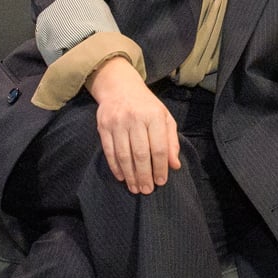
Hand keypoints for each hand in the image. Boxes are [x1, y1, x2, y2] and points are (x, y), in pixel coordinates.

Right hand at [88, 56, 180, 194]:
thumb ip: (171, 141)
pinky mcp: (103, 126)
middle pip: (141, 154)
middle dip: (145, 175)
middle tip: (147, 190)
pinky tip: (122, 177)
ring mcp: (117, 122)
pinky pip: (109, 152)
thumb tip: (174, 166)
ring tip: (135, 188)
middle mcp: (135, 118)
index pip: (159, 148)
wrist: (119, 87)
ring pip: (124, 155)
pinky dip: (116, 167)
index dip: (161, 167)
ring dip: (130, 175)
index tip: (161, 181)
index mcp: (154, 116)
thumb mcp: (164, 118)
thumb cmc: (146, 106)